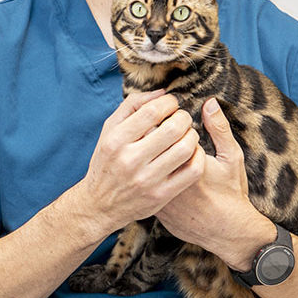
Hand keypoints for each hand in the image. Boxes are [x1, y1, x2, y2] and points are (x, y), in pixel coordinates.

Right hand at [78, 91, 204, 234]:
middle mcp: (130, 160)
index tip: (172, 104)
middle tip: (182, 118)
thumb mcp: (109, 130)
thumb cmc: (107, 161)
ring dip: (192, 135)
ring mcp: (147, 180)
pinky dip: (198, 156)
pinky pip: (192, 171)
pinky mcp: (161, 196)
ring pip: (186, 148)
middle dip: (184, 117)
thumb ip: (132, 106)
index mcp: (116, 140)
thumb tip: (163, 92)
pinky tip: (192, 152)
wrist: (99, 205)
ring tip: (187, 134)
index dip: (169, 102)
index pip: (152, 111)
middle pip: (173, 128)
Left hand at [156, 98, 274, 270]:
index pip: (163, 132)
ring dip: (149, 154)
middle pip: (148, 147)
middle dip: (154, 134)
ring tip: (162, 148)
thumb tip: (210, 103)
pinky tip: (162, 170)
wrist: (225, 231)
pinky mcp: (156, 208)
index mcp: (184, 162)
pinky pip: (146, 184)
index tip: (173, 116)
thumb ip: (220, 129)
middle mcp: (167, 180)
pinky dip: (150, 175)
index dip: (166, 121)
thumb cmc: (231, 193)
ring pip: (144, 167)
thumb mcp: (231, 158)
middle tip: (164, 128)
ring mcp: (158, 196)